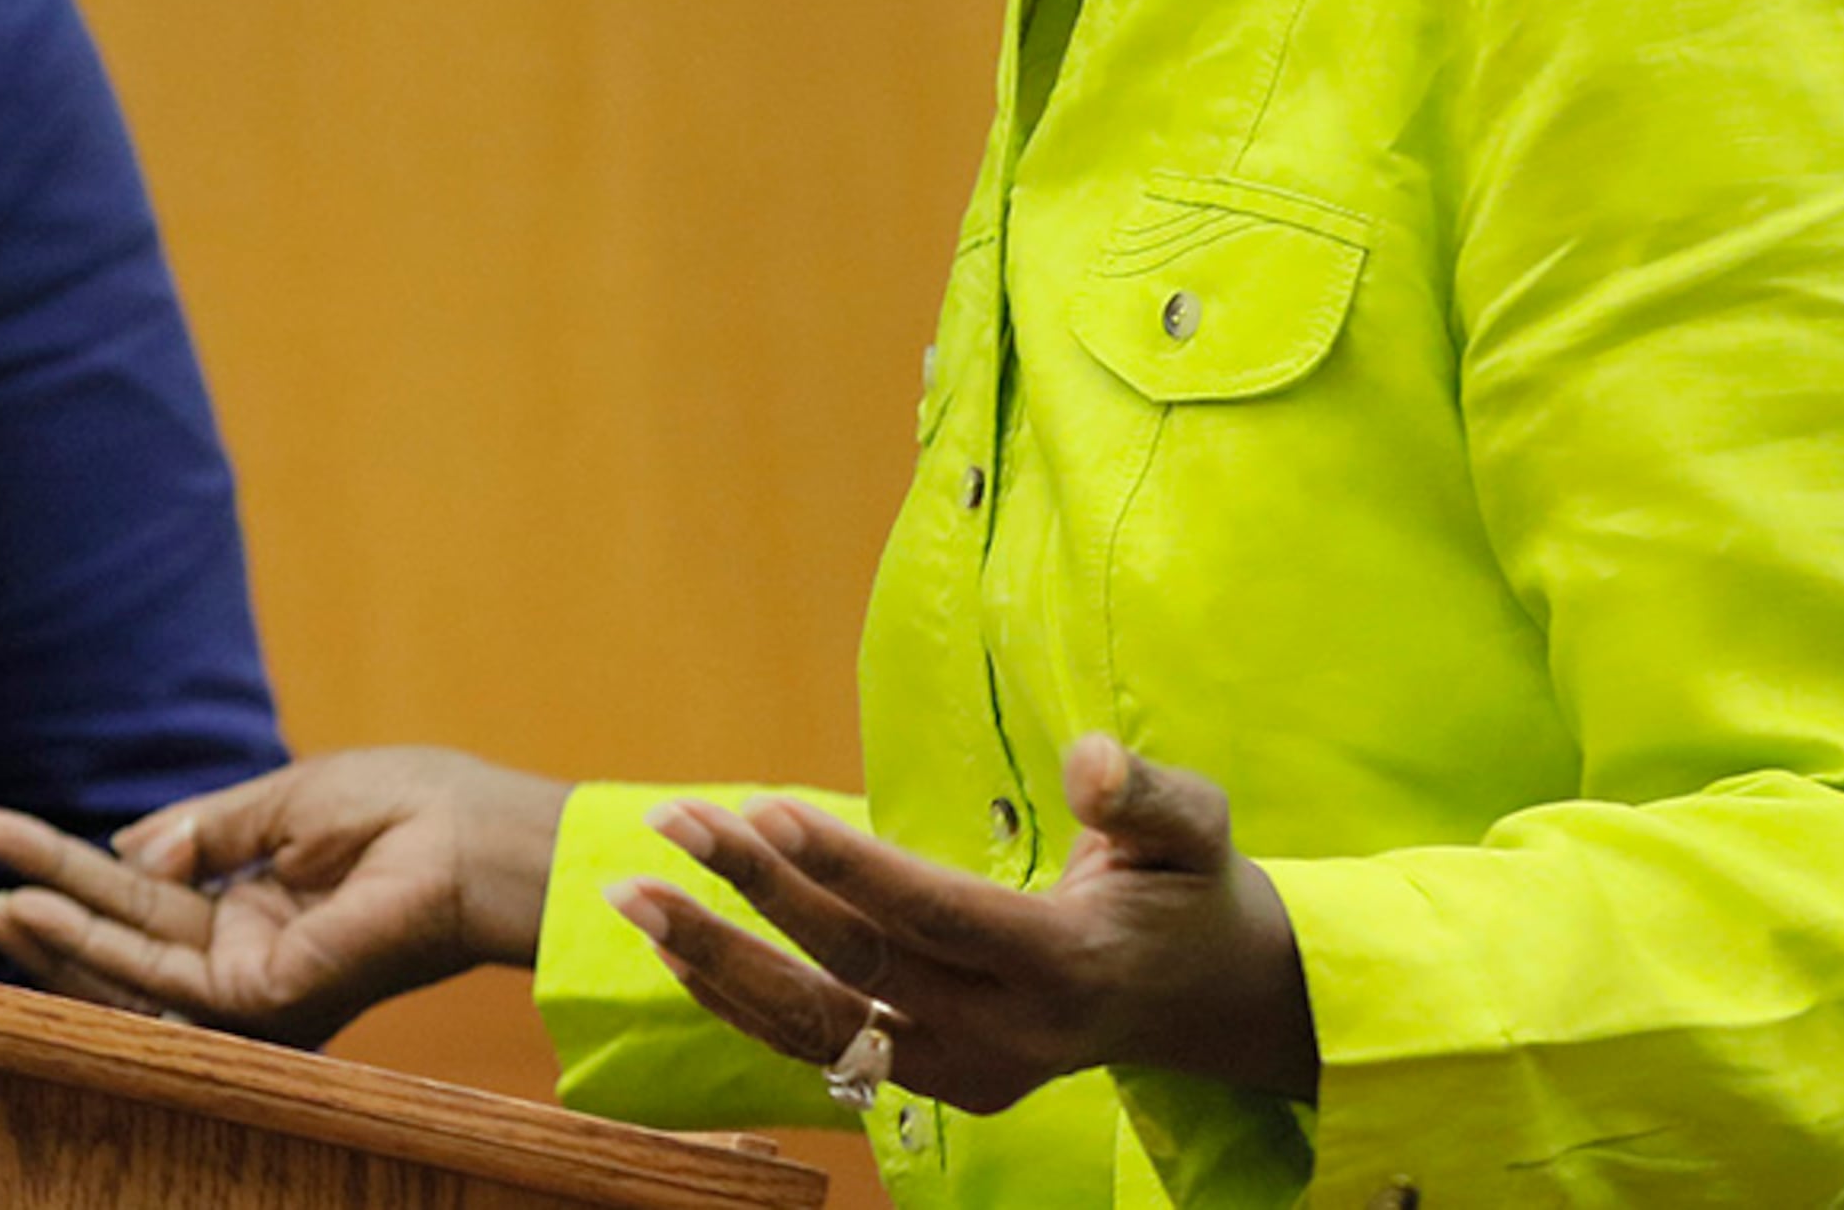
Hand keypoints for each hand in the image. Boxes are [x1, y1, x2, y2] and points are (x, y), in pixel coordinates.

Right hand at [0, 746, 570, 1045]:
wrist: (479, 839)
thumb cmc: (411, 810)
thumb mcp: (287, 802)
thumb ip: (203, 829)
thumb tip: (126, 848)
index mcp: (254, 908)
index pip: (141, 892)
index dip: (70, 865)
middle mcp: (243, 956)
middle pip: (118, 930)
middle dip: (40, 899)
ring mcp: (250, 984)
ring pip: (124, 963)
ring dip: (50, 929)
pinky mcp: (260, 998)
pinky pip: (157, 976)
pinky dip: (91, 945)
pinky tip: (37, 913)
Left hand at [607, 733, 1315, 1111]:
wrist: (1211, 1005)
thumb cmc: (1195, 893)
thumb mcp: (1197, 830)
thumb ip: (1144, 795)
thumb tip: (1090, 758)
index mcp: (1066, 966)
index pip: (933, 917)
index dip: (848, 867)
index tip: (764, 807)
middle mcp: (1008, 1036)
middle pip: (859, 965)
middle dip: (756, 893)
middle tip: (673, 821)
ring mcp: (969, 1074)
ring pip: (821, 1029)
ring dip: (718, 961)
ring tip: (632, 895)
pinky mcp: (941, 1084)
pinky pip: (825, 1050)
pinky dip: (743, 1004)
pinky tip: (675, 949)